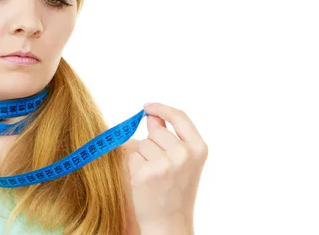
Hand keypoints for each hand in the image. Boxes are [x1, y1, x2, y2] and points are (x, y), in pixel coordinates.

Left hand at [127, 103, 207, 230]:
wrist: (169, 222)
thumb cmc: (174, 190)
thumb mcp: (183, 161)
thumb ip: (170, 136)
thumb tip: (151, 115)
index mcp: (198, 148)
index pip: (179, 117)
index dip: (161, 108)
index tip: (147, 107)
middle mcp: (184, 154)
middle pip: (155, 131)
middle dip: (152, 142)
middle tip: (160, 166)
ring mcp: (165, 164)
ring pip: (141, 144)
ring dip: (142, 156)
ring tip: (154, 175)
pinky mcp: (145, 172)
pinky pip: (131, 156)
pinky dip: (134, 165)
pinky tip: (144, 181)